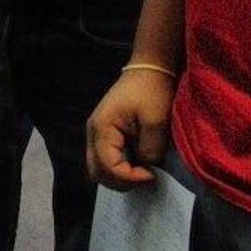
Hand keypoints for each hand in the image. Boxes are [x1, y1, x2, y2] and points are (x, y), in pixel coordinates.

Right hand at [85, 68, 175, 189]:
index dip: (129, 177)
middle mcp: (94, 132)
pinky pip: (106, 158)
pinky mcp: (105, 132)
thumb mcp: (156, 121)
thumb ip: (150, 150)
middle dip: (121, 181)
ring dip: (119, 175)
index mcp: (102, 128)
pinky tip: (138, 162)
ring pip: (99, 168)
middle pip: (97, 172)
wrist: (149, 69)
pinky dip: (120, 167)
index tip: (151, 175)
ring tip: (142, 171)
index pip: (108, 166)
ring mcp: (97, 132)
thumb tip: (146, 167)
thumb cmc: (151, 90)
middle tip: (145, 177)